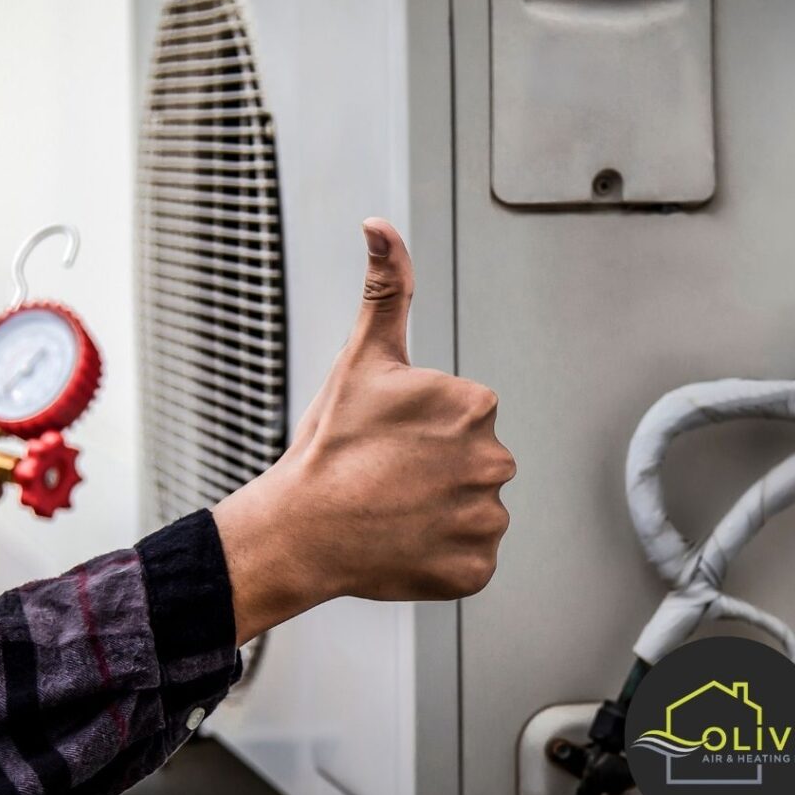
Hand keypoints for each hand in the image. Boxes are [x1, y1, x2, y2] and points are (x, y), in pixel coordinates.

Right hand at [213, 218, 515, 645]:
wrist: (298, 529)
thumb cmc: (329, 443)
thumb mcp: (361, 356)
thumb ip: (386, 287)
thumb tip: (379, 225)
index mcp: (476, 406)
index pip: (465, 416)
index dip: (422, 429)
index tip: (388, 440)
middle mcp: (495, 461)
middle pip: (473, 462)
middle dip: (437, 469)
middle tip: (387, 477)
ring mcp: (486, 520)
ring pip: (473, 509)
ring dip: (440, 511)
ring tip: (393, 511)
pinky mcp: (476, 569)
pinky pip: (469, 557)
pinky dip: (441, 554)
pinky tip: (403, 542)